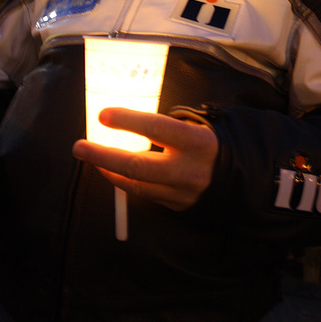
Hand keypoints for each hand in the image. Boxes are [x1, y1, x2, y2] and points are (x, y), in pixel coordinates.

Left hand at [72, 108, 218, 210]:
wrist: (241, 178)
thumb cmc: (210, 142)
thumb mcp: (197, 126)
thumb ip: (166, 124)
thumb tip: (127, 118)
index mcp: (197, 141)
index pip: (157, 128)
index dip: (128, 121)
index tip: (103, 114)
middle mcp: (188, 170)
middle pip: (137, 166)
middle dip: (103, 156)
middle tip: (79, 147)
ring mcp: (181, 193)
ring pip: (135, 185)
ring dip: (107, 170)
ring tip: (90, 155)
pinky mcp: (176, 207)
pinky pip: (143, 194)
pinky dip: (124, 181)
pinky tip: (112, 169)